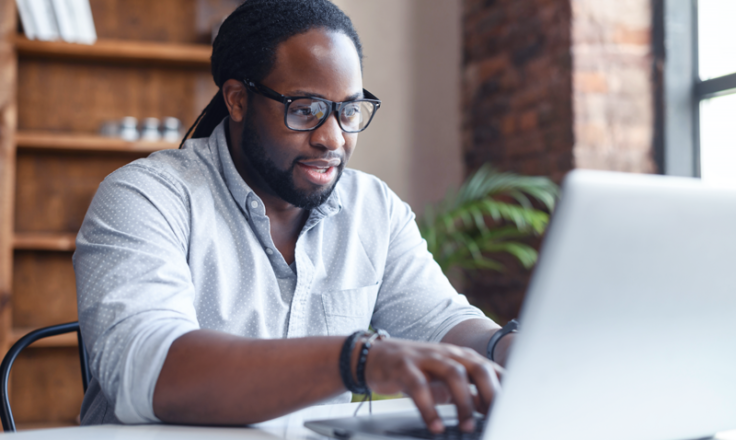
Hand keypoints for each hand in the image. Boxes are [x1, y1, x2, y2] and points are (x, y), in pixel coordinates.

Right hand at [363, 339, 501, 433]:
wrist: (375, 356)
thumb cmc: (416, 370)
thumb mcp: (446, 380)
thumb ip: (470, 392)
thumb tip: (493, 410)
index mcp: (461, 357)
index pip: (492, 370)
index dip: (505, 390)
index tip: (512, 412)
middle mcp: (447, 354)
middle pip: (478, 368)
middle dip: (490, 394)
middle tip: (495, 418)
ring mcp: (425, 358)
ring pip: (453, 374)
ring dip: (463, 402)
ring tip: (466, 427)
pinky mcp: (404, 366)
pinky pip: (419, 386)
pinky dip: (429, 407)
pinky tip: (435, 426)